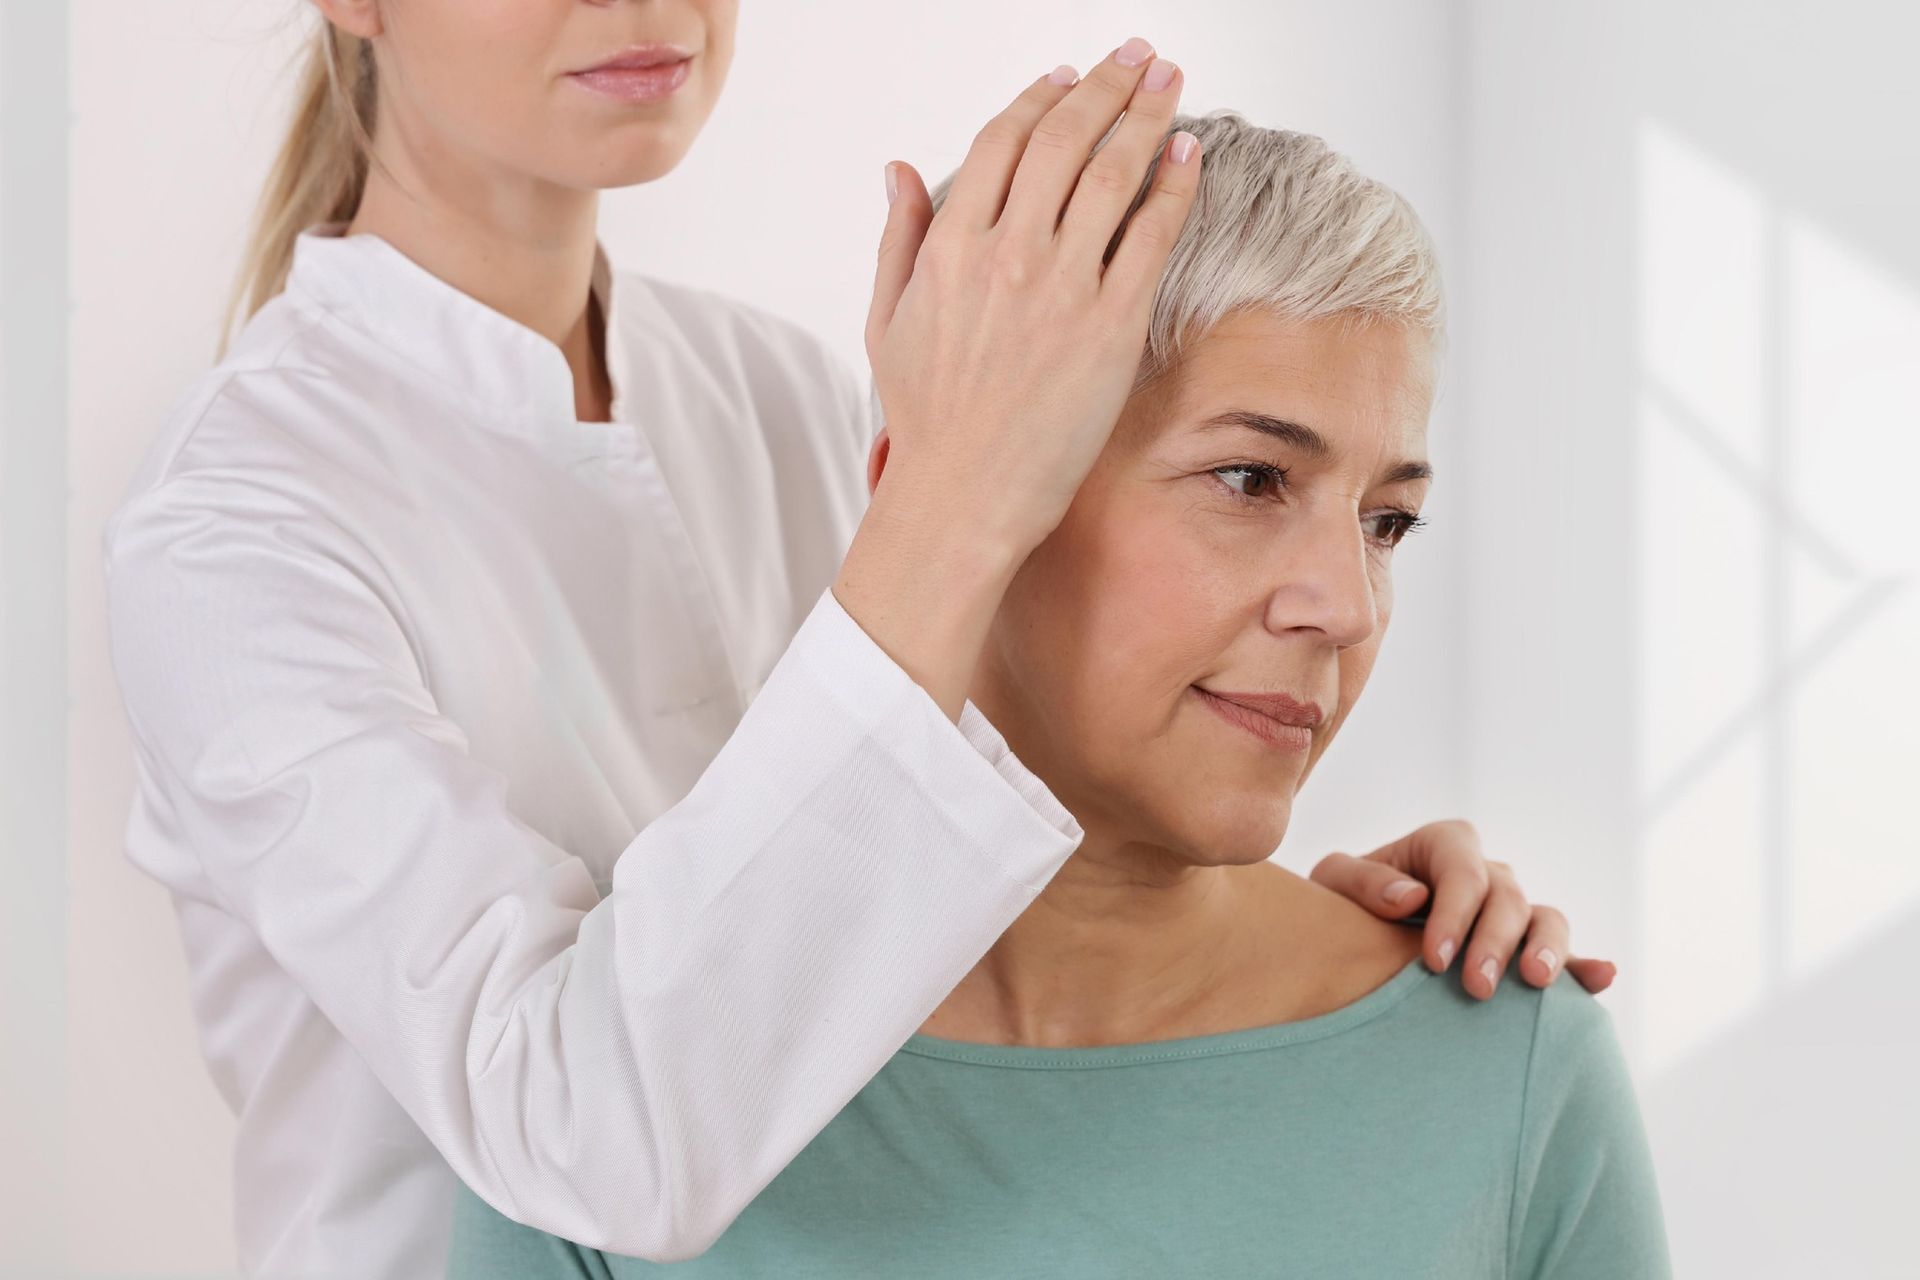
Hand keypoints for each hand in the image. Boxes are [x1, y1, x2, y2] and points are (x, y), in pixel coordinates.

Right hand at [863, 38, 1201, 558]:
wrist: (965, 496)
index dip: (1040, 98)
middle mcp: (1007, 254)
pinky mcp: (1111, 326)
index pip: (1002, 142)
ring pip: (1113, 174)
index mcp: (950, 246)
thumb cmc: (927, 420)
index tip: (1066, 76)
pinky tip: (1188, 154)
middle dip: (1107, 85)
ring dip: (1147, 115)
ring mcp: (1062, 287)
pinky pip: (1151, 236)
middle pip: (1065, 141)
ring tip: (1169, 80)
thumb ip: (900, 237)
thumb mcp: (887, 321)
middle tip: (1138, 55)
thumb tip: (898, 169)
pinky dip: (1173, 186)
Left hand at [1308, 820, 1617, 1000]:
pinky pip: (1566, 956)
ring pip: (1546, 919)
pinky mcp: (1527, 951)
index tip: (1433, 959)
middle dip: (1494, 943)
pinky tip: (1602, 978)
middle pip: (1507, 898)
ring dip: (1547, 950)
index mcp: (1443, 846)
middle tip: (1475, 988)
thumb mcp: (1333, 884)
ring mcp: (1512, 913)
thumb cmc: (1342, 906)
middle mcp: (1487, 874)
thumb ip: (1362, 881)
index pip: (1462, 872)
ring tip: (1535, 983)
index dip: (1453, 913)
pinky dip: (1587, 966)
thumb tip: (1410, 898)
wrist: (1354, 941)